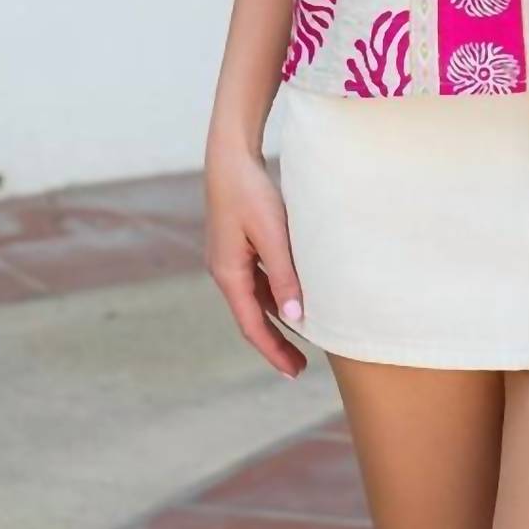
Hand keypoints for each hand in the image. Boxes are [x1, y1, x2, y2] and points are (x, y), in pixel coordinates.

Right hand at [204, 140, 306, 378]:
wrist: (230, 157)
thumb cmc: (251, 193)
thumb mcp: (273, 235)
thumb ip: (285, 276)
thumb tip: (297, 319)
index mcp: (229, 274)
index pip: (252, 325)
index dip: (273, 350)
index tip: (294, 371)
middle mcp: (226, 271)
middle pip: (253, 317)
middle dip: (276, 343)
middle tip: (300, 368)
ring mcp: (230, 260)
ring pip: (256, 300)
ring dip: (277, 320)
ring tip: (303, 339)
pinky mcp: (239, 247)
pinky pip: (258, 281)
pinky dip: (275, 296)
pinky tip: (294, 300)